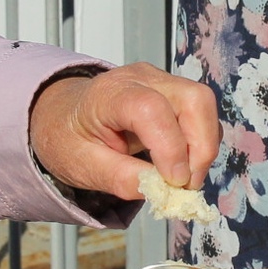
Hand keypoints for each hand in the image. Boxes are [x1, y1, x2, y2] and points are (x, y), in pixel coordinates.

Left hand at [29, 64, 221, 201]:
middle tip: (186, 185)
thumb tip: (162, 190)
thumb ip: (120, 178)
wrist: (64, 116)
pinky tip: (181, 164)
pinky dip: (200, 143)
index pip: (151, 109)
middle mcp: (141, 78)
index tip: (173, 182)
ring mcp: (161, 80)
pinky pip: (201, 114)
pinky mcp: (174, 91)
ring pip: (203, 105)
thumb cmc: (70, 138)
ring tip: (182, 178)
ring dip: (203, 147)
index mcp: (109, 94)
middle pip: (193, 99)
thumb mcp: (83, 166)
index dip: (171, 148)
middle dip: (200, 148)